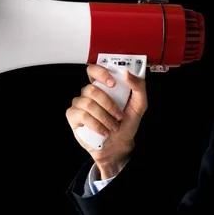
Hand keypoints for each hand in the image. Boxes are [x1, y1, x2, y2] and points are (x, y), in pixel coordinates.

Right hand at [66, 64, 147, 178]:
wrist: (119, 144)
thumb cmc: (127, 123)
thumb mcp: (140, 104)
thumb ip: (138, 86)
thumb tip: (126, 73)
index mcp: (103, 86)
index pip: (94, 70)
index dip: (101, 73)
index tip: (113, 83)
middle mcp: (89, 93)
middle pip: (91, 89)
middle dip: (108, 104)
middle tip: (118, 115)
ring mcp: (80, 104)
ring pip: (88, 103)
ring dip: (104, 117)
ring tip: (113, 126)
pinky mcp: (74, 117)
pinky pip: (81, 116)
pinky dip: (96, 125)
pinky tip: (103, 130)